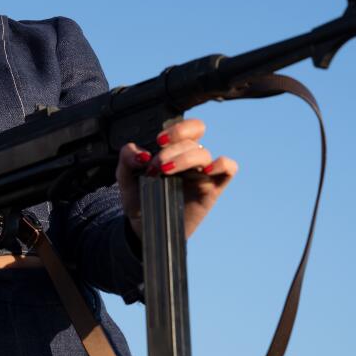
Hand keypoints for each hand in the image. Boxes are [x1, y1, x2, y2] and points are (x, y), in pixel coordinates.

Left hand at [114, 118, 237, 240]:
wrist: (144, 226)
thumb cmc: (139, 198)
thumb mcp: (125, 177)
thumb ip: (127, 158)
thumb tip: (141, 154)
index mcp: (176, 150)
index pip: (190, 128)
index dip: (178, 129)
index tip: (159, 141)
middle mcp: (191, 159)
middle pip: (192, 141)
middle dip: (171, 150)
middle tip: (155, 167)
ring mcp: (203, 173)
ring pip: (204, 153)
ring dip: (184, 159)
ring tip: (165, 172)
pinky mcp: (212, 189)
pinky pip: (229, 169)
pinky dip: (222, 164)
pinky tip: (206, 171)